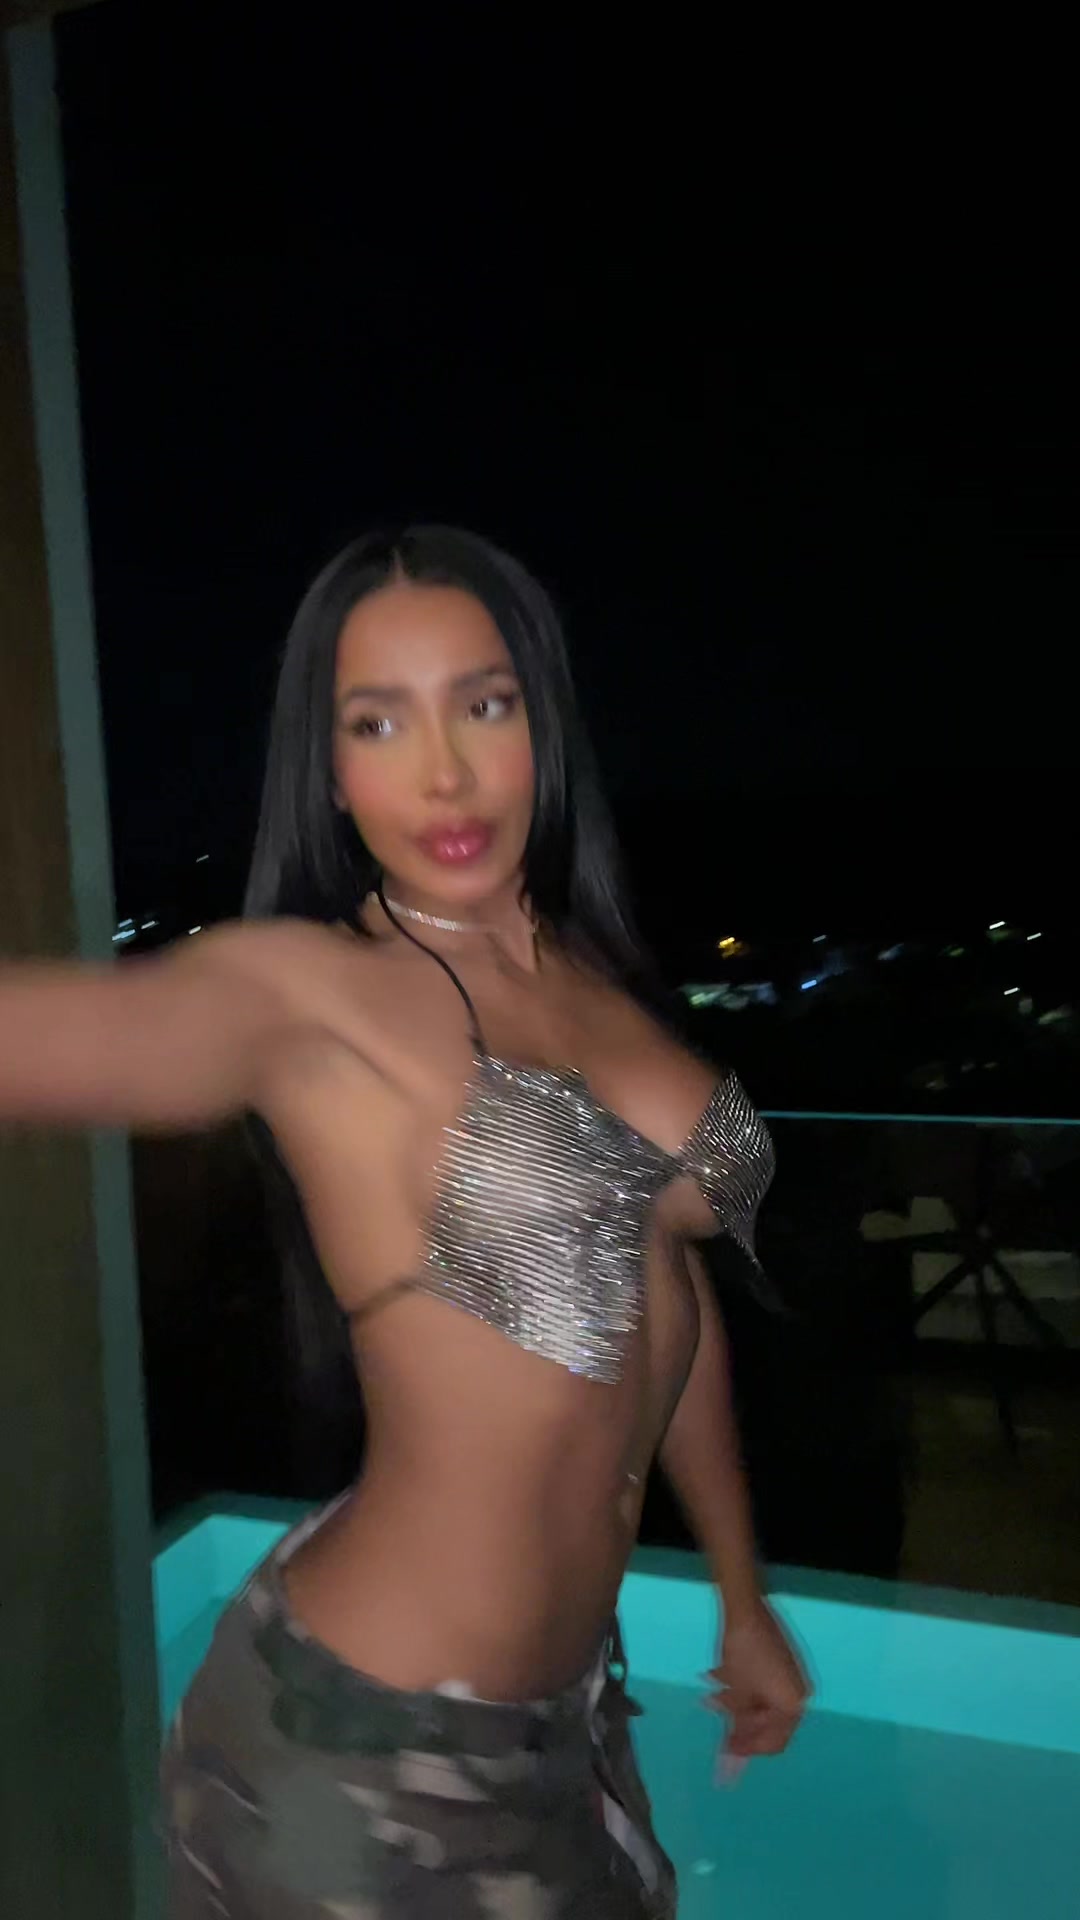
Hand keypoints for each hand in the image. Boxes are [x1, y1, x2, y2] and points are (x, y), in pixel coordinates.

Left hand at [704, 1598, 808, 1780]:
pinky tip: (725, 1685)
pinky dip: (746, 1692)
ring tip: (716, 1700)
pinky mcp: (782, 1663)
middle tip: (721, 1730)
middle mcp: (799, 1694)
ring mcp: (792, 1677)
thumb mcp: (737, 1696)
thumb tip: (731, 1758)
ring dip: (741, 1707)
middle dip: (743, 1727)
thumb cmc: (742, 1656)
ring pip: (765, 1705)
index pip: (774, 1742)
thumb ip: (737, 1728)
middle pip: (770, 1724)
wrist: (745, 1611)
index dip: (749, 1748)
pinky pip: (765, 1688)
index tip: (727, 1751)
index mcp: (793, 1705)